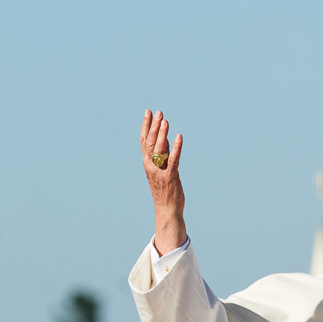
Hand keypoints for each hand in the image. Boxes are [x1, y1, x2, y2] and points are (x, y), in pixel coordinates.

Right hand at [140, 109, 185, 253]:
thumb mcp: (161, 168)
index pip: (143, 140)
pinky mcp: (170, 177)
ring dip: (162, 134)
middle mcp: (150, 166)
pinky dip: (176, 148)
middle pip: (150, 142)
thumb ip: (162, 153)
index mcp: (146, 163)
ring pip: (159, 150)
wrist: (166, 210)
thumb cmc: (164, 189)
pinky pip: (173, 160)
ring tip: (166, 121)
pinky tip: (179, 137)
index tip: (148, 112)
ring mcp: (159, 172)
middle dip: (154, 126)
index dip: (146, 125)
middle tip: (158, 112)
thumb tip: (165, 137)